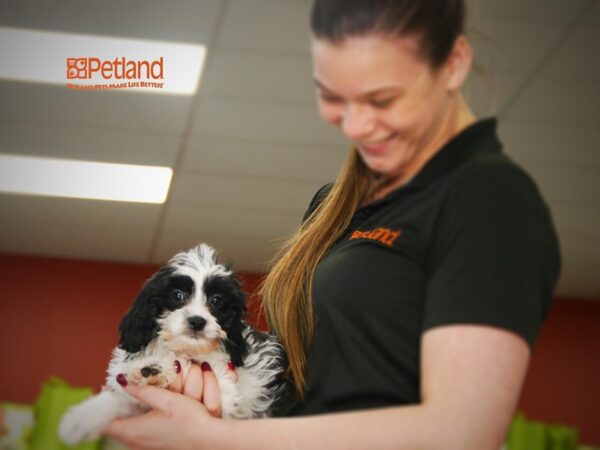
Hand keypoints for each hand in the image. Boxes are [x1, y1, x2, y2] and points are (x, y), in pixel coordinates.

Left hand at [105, 362, 225, 448]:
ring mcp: (145, 446)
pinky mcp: (154, 446)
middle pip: (114, 425)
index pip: (104, 422)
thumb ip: (142, 390)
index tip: (107, 389)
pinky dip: (138, 420)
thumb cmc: (188, 420)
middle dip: (115, 407)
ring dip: (127, 413)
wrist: (208, 440)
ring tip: (134, 396)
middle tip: (121, 389)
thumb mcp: (165, 399)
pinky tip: (150, 409)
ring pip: (127, 429)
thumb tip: (123, 381)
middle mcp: (135, 442)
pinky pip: (138, 433)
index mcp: (133, 431)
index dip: (103, 405)